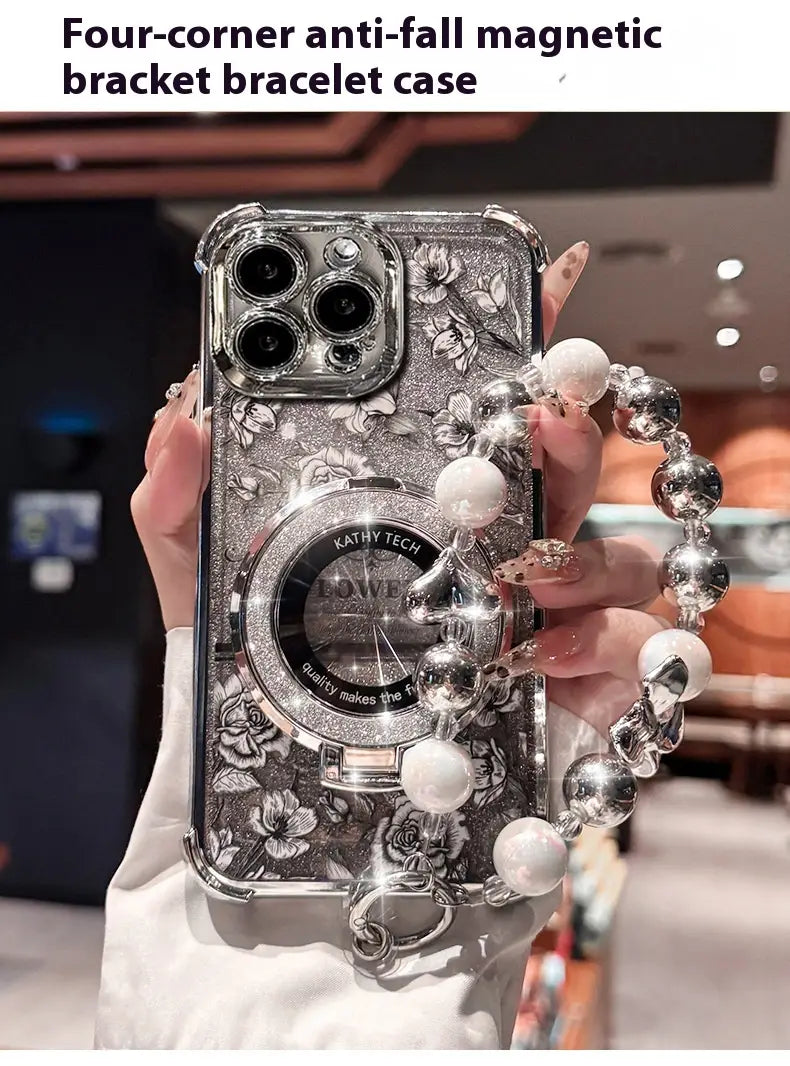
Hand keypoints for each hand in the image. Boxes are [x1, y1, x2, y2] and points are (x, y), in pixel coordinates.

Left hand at [131, 241, 660, 735]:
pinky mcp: (573, 686)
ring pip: (620, 555)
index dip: (521, 350)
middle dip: (569, 433)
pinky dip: (600, 647)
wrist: (297, 779)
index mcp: (427, 505)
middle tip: (537, 414)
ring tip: (520, 575)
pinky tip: (539, 656)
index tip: (540, 284)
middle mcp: (498, 547)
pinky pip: (629, 651)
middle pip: (570, 468)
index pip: (487, 415)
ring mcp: (545, 614)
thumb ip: (179, 502)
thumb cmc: (260, 666)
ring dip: (587, 553)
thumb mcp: (206, 581)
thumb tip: (181, 419)